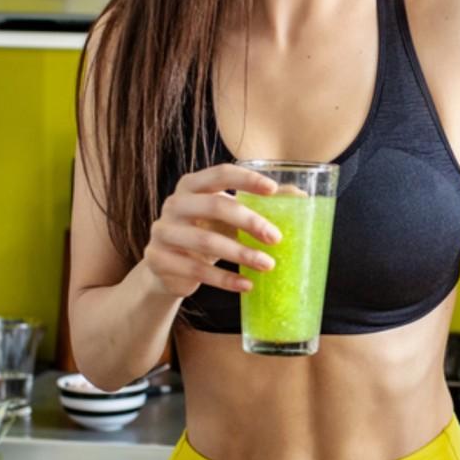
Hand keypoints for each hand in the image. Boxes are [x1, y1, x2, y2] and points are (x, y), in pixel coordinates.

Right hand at [139, 164, 282, 300]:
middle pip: (213, 207)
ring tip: (268, 265)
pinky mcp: (158, 259)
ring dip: (241, 254)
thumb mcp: (228, 217)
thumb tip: (300, 195)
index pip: (219, 174)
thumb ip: (258, 205)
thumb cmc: (207, 233)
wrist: (169, 268)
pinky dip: (225, 279)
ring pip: (205, 241)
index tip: (273, 190)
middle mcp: (174, 204)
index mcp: (191, 186)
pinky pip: (195, 270)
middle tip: (276, 238)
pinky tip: (247, 285)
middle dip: (249, 222)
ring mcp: (162, 232)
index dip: (246, 179)